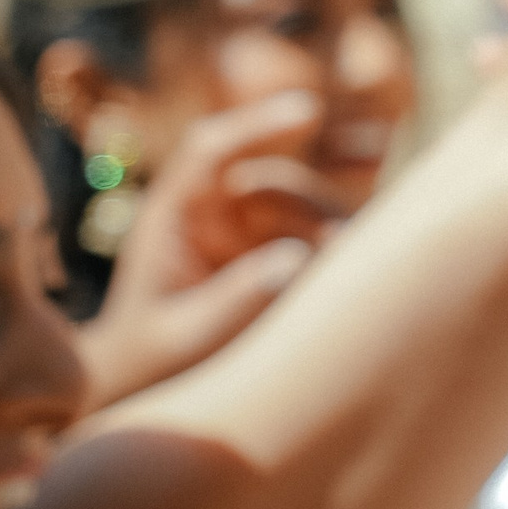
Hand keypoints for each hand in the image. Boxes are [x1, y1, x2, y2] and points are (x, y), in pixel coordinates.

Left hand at [74, 91, 346, 410]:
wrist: (145, 395)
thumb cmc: (150, 368)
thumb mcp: (186, 339)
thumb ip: (237, 300)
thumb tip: (298, 261)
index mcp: (175, 216)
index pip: (213, 150)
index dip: (259, 124)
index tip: (308, 113)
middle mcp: (215, 214)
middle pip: (277, 181)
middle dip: (313, 204)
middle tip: (343, 246)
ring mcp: (250, 235)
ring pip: (306, 209)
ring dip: (332, 230)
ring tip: (349, 272)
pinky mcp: (278, 260)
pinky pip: (320, 239)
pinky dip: (343, 249)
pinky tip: (362, 267)